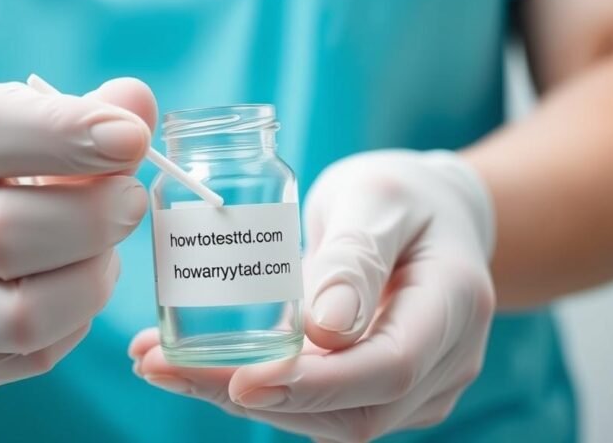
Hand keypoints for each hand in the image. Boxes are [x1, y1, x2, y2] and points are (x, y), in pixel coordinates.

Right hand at [0, 79, 155, 389]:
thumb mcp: (17, 113)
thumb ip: (78, 109)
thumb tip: (135, 104)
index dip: (63, 135)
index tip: (131, 138)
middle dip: (91, 221)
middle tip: (131, 202)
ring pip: (16, 317)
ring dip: (89, 282)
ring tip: (106, 251)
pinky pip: (24, 358)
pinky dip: (72, 324)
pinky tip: (76, 286)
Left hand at [131, 150, 495, 441]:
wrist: (429, 214)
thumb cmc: (404, 194)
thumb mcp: (378, 196)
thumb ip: (355, 255)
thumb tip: (324, 330)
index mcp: (453, 305)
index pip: (388, 368)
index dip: (315, 385)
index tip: (241, 381)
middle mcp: (442, 362)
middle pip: (349, 409)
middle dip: (252, 397)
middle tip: (163, 367)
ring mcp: (412, 387)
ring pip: (323, 418)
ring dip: (236, 397)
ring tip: (159, 363)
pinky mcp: (371, 390)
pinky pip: (312, 403)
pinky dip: (249, 388)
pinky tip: (188, 363)